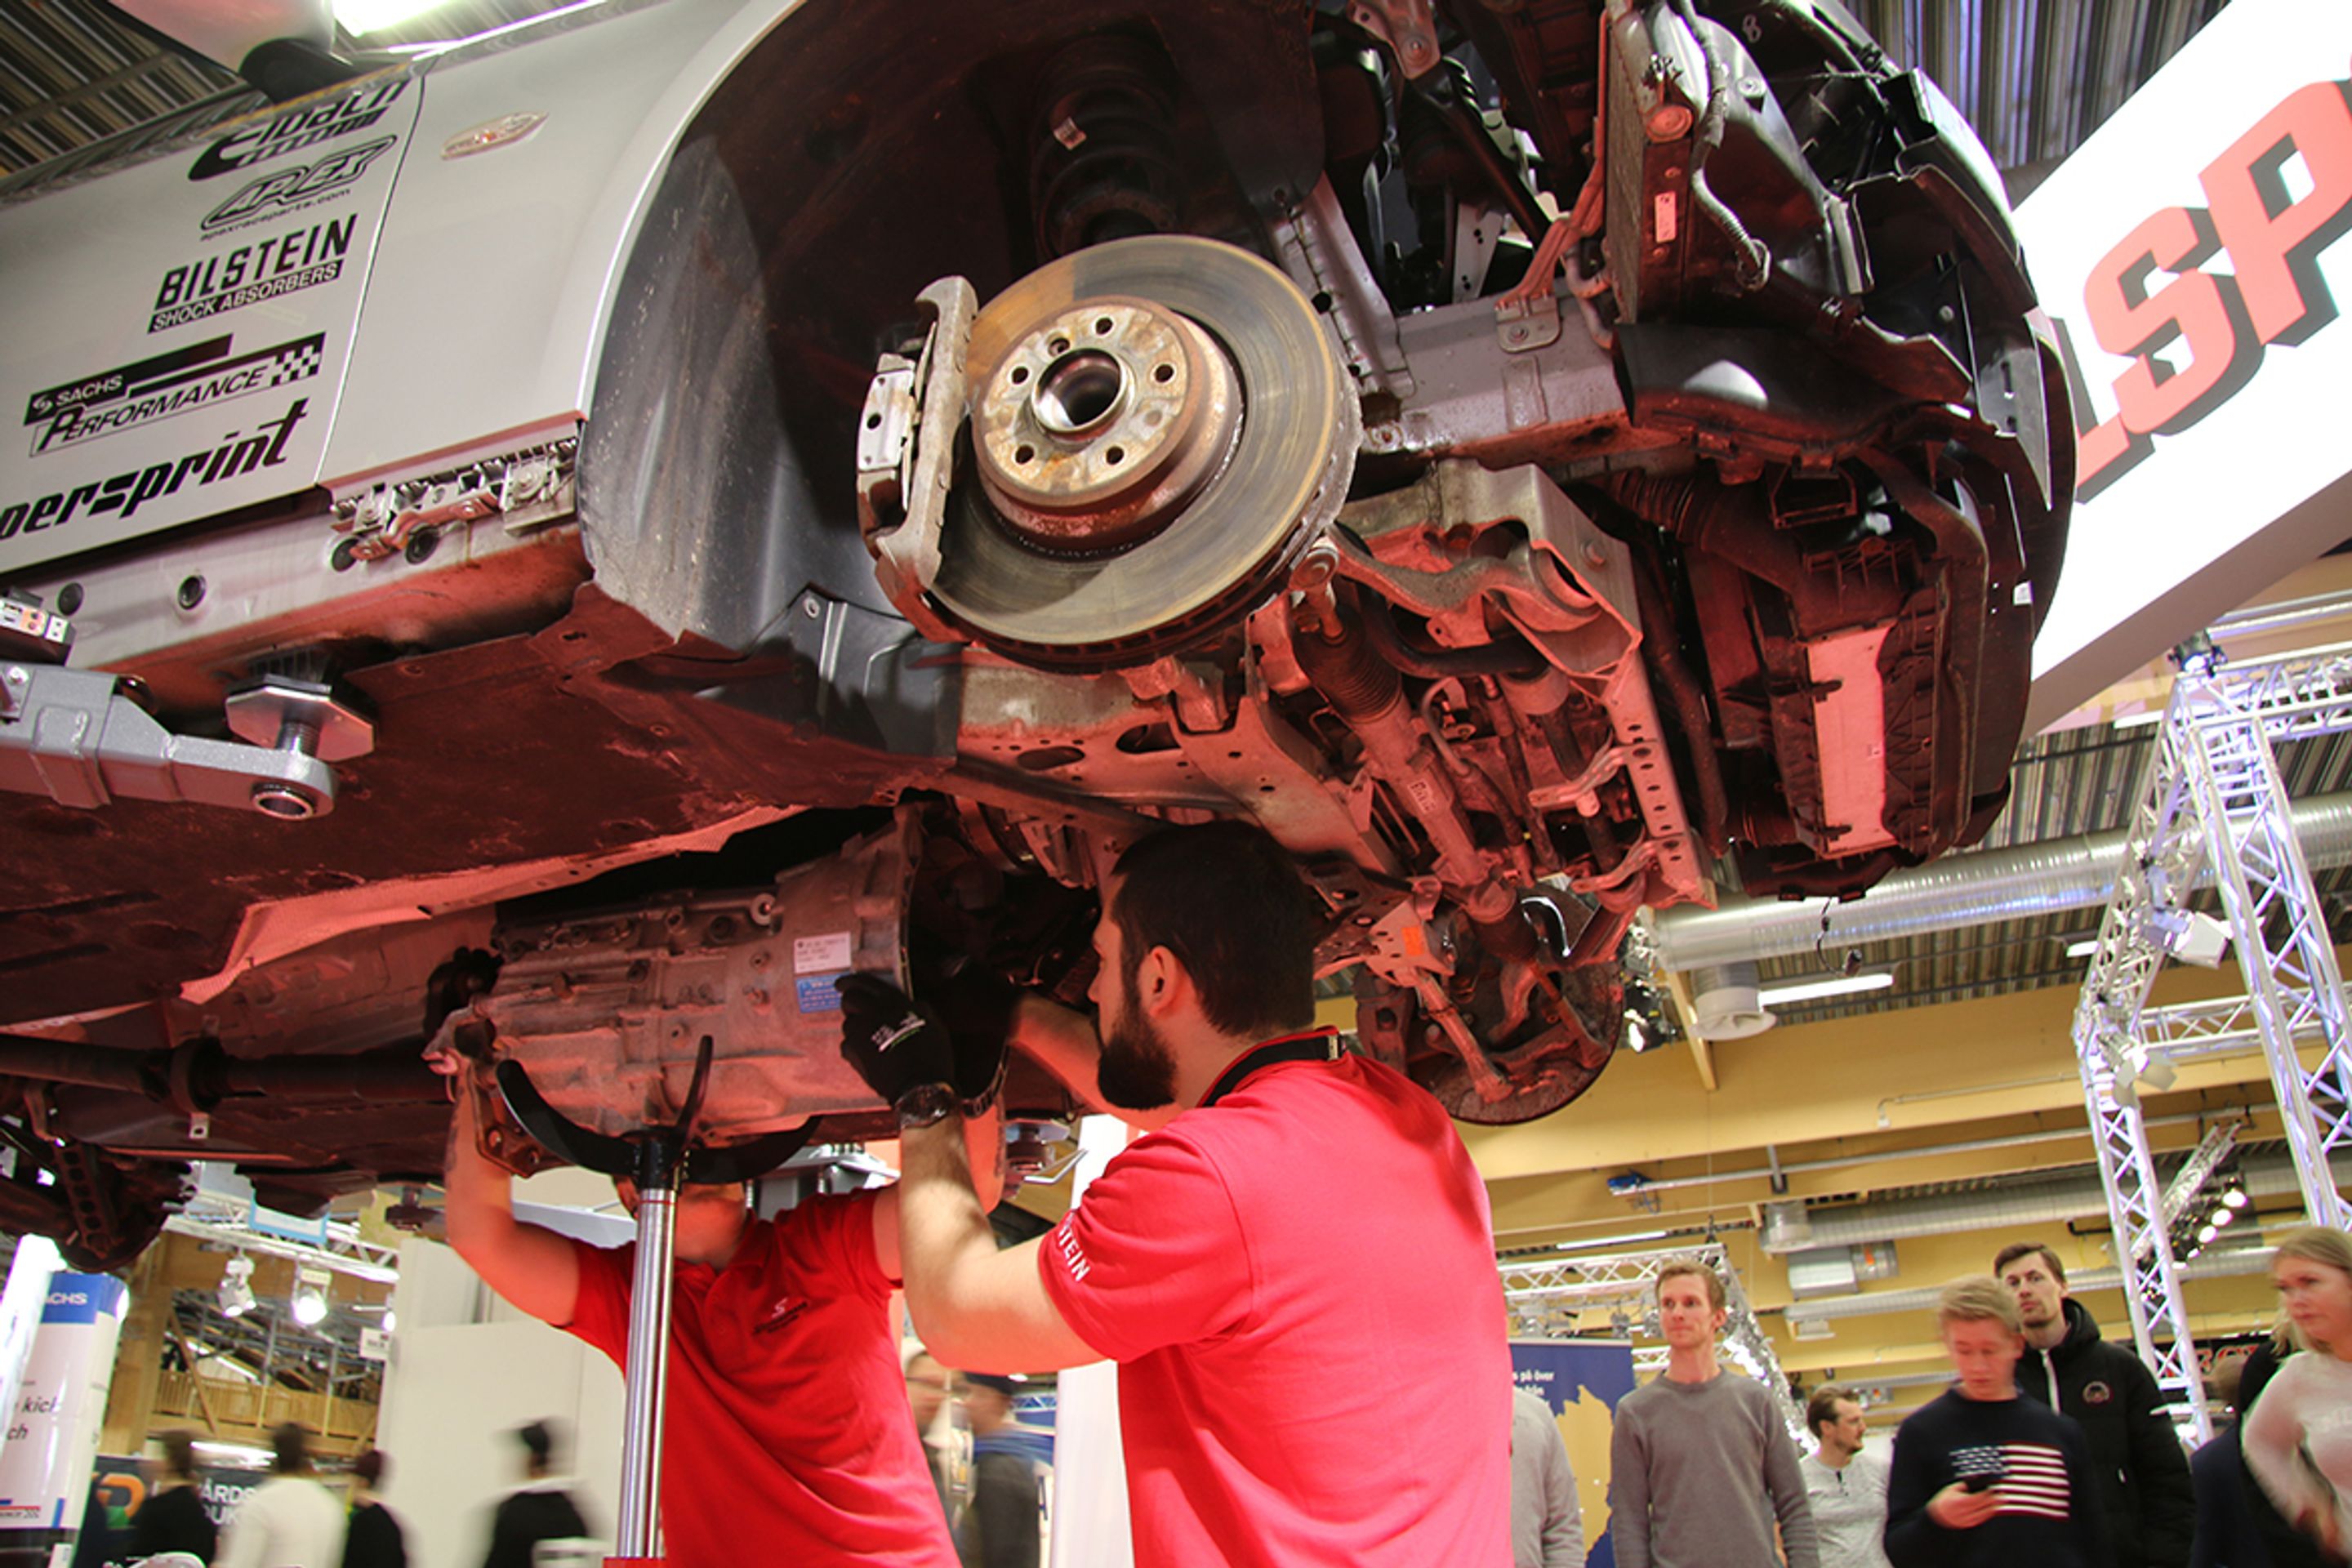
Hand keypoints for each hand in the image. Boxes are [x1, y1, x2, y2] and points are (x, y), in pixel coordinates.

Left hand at [837, 973, 957, 1108]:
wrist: (919, 1087)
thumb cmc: (931, 1057)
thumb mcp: (934, 1025)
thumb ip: (920, 1009)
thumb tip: (915, 1004)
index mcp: (894, 1003)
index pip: (866, 983)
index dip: (852, 980)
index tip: (842, 982)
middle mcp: (874, 1013)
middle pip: (849, 999)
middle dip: (850, 1002)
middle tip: (855, 1008)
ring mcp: (861, 1032)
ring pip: (848, 1023)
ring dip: (855, 1027)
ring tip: (869, 1038)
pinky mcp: (853, 1052)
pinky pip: (847, 1044)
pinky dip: (855, 1048)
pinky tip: (869, 1055)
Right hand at [1926, 1482, 2001, 1530]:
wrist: (1936, 1517)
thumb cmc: (1942, 1502)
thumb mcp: (1950, 1490)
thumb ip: (1963, 1485)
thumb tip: (1974, 1479)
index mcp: (1961, 1501)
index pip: (1979, 1496)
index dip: (1988, 1492)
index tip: (1994, 1488)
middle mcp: (1966, 1511)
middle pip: (1984, 1505)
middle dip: (1995, 1499)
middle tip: (2003, 1494)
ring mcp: (1968, 1519)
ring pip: (1985, 1513)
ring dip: (1995, 1506)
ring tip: (2002, 1501)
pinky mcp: (1970, 1524)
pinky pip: (1982, 1519)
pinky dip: (1989, 1514)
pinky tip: (1994, 1509)